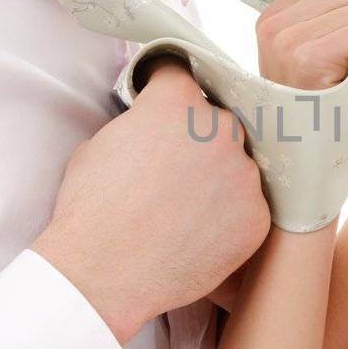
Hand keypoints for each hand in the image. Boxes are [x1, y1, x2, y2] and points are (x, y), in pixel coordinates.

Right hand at [32, 60, 271, 344]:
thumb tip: (151, 122)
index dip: (167, 89)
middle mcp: (219, 128)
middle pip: (217, 120)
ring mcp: (243, 173)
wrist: (103, 275)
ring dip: (217, 177)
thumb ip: (139, 122)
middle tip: (173, 169)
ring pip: (237, 164)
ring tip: (183, 208)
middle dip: (198, 137)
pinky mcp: (256, 216)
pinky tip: (197, 232)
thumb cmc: (91, 211)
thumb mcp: (100, 144)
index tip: (164, 101)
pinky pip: (248, 205)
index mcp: (176, 101)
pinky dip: (228, 216)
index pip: (182, 73)